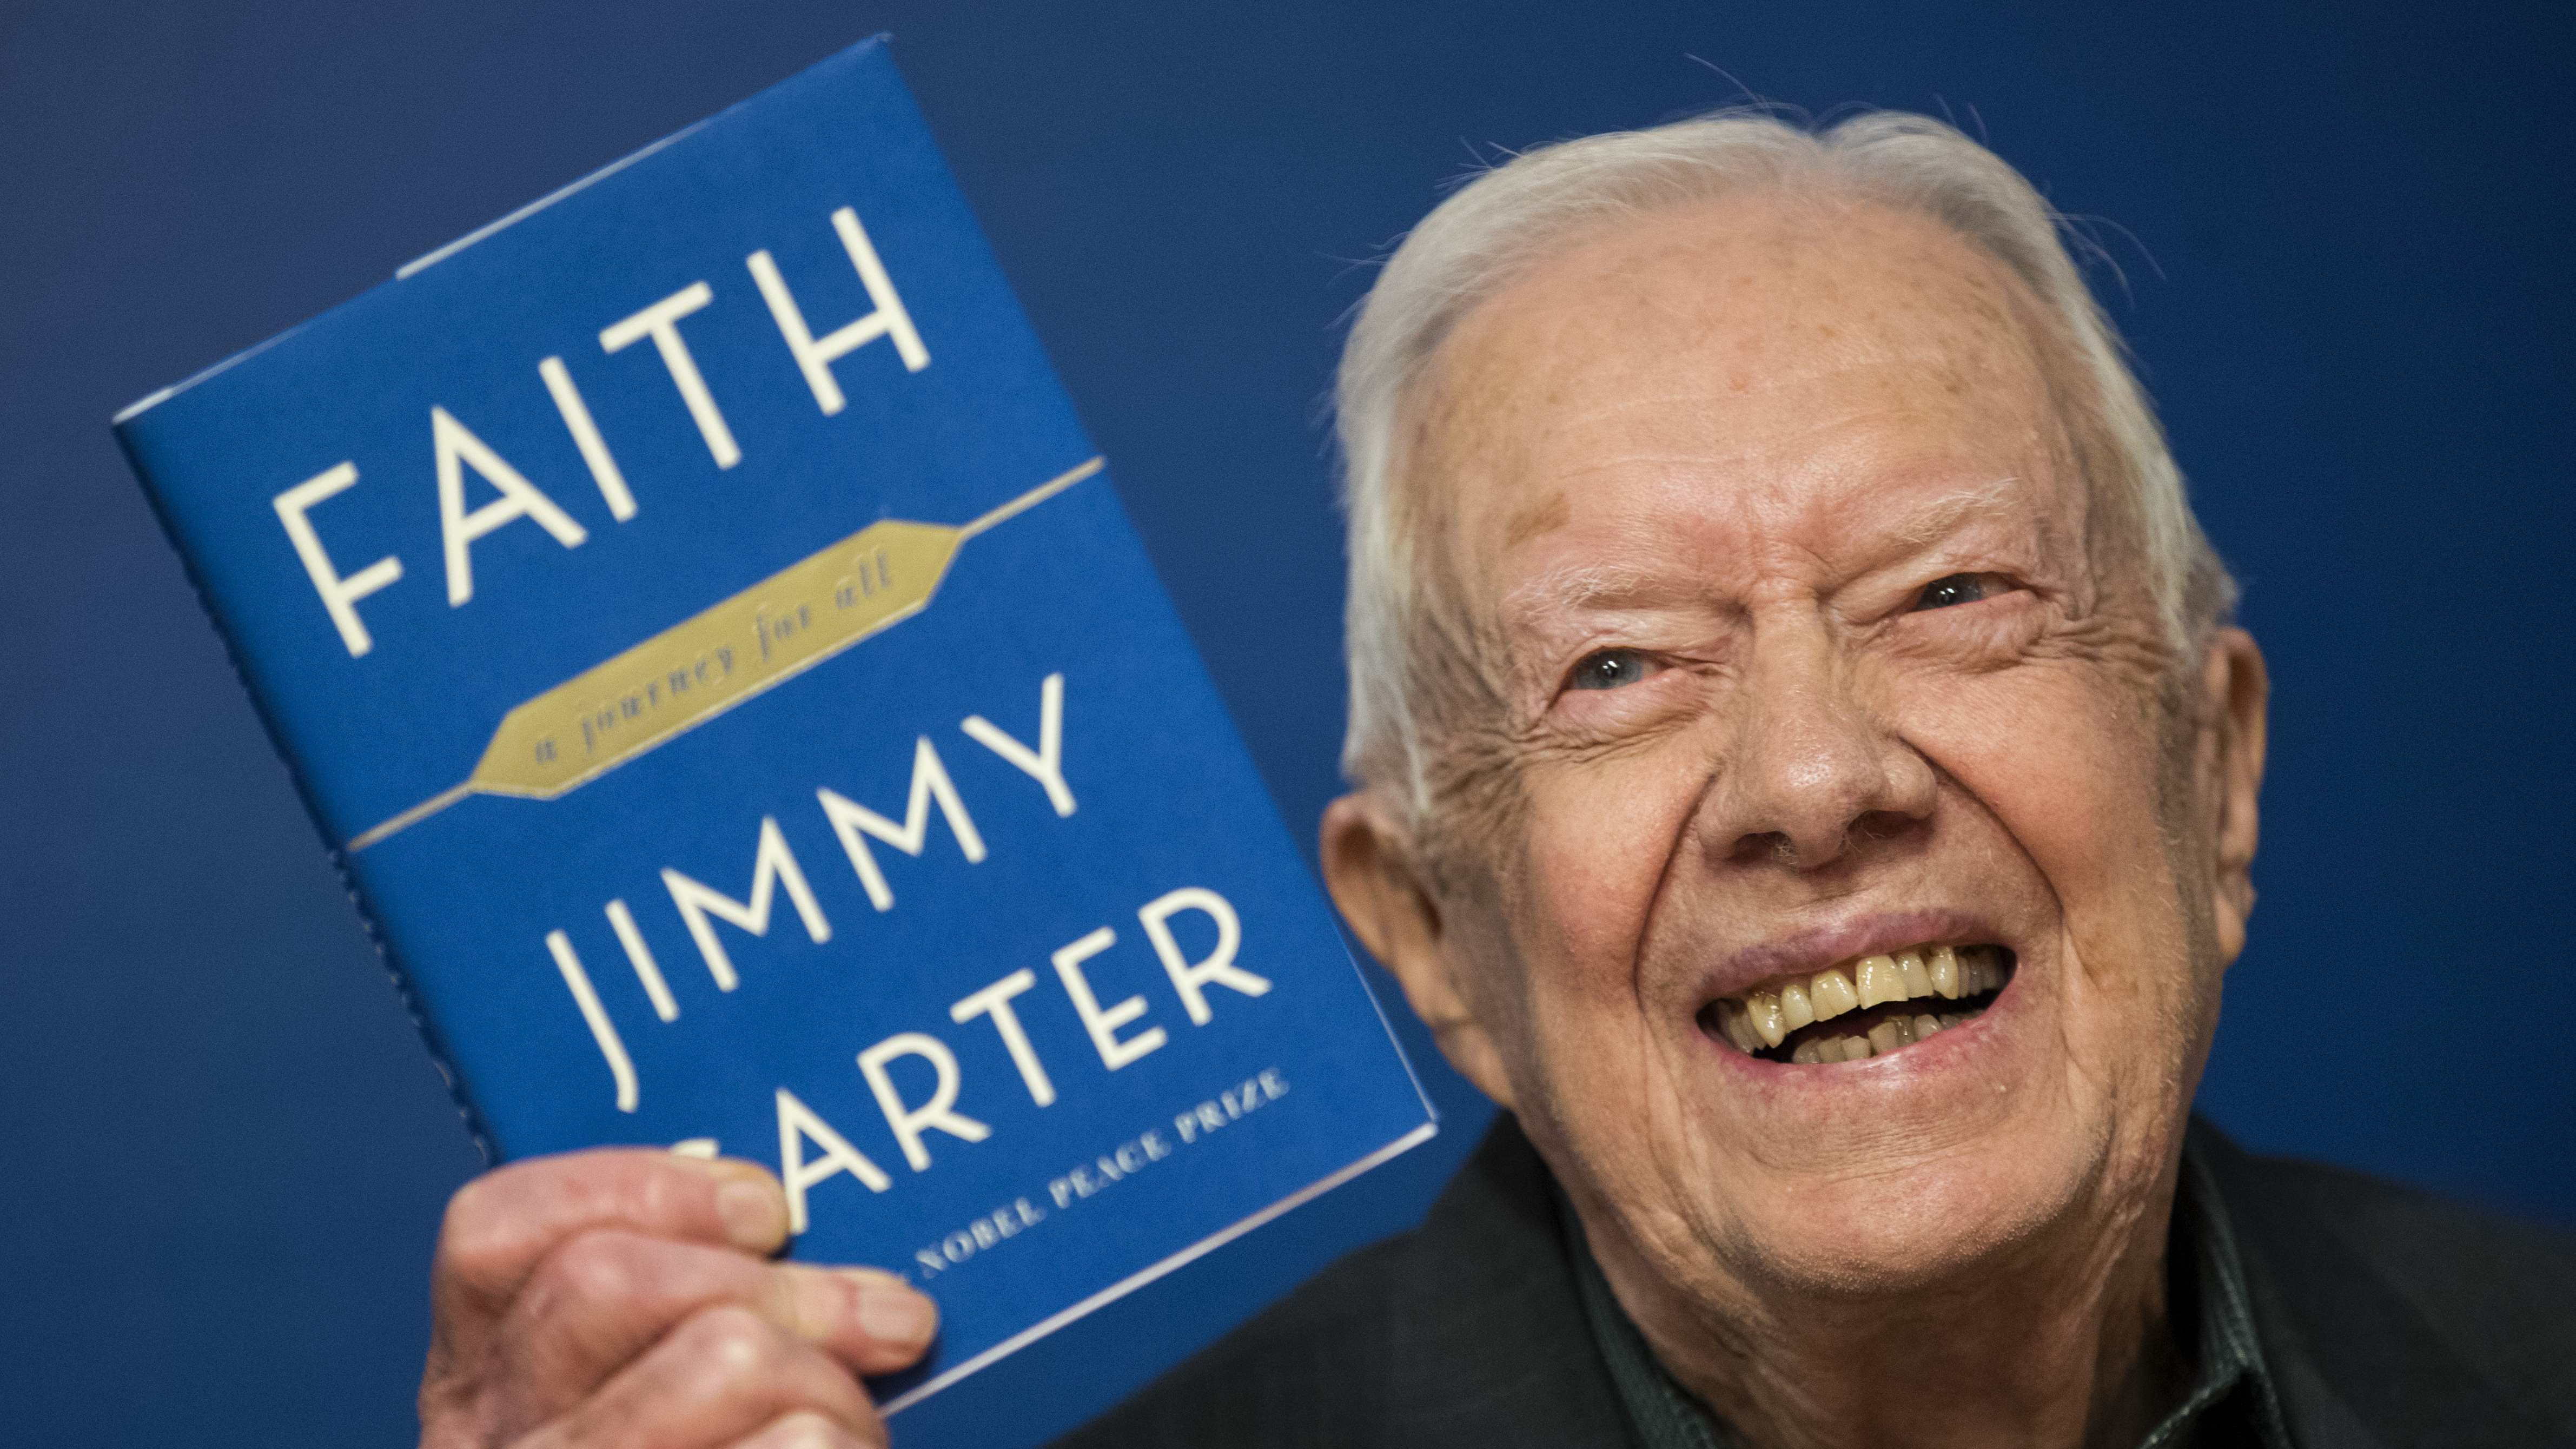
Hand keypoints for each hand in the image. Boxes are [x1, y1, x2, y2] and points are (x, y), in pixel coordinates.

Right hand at [418, 1149, 935, 1448]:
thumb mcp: (663, 1408)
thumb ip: (683, 1323)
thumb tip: (789, 1229)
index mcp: (485, 1399)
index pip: (498, 1236)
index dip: (643, 1189)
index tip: (768, 1209)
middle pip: (608, 1283)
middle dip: (783, 1287)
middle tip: (881, 1322)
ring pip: (719, 1360)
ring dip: (830, 1387)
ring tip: (853, 1435)